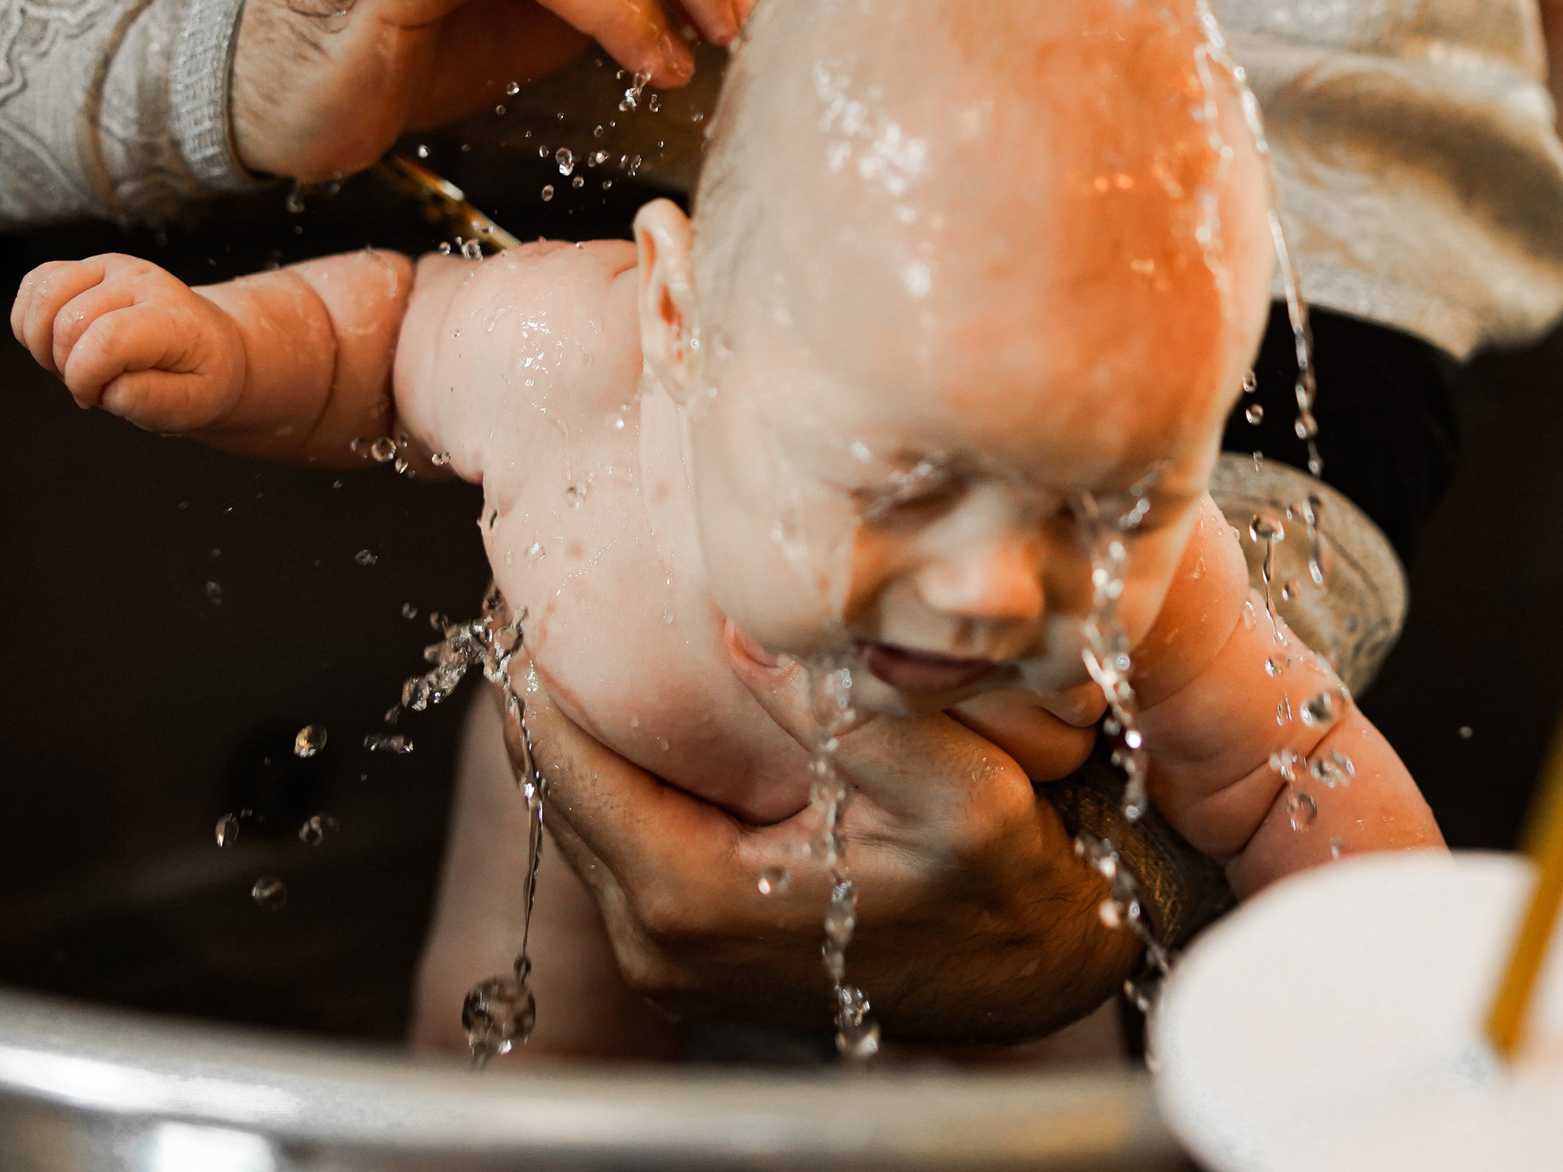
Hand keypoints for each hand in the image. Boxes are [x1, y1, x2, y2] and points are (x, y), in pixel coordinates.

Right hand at [12, 253, 245, 431]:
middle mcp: (139, 280)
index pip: (107, 340)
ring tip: (74, 364)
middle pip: (68, 323)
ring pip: (43, 298)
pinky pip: (34, 286)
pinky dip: (30, 323)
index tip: (98, 397)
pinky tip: (57, 345)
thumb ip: (152, 401)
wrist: (210, 343)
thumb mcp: (195, 404)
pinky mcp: (85, 266)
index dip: (85, 378)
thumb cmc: (200, 376)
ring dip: (43, 344)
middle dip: (66, 368)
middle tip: (92, 385)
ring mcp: (109, 267)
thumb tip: (108, 388)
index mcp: (171, 315)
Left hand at [507, 654, 1142, 1044]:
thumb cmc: (1006, 887)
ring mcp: (671, 957)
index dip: (535, 669)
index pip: (562, 765)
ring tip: (577, 639)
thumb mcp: (955, 791)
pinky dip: (621, 778)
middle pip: (555, 794)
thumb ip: (845, 712)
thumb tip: (744, 633)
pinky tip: (642, 713)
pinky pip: (624, 848)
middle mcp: (660, 942)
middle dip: (546, 696)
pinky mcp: (694, 954)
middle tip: (535, 595)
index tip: (523, 590)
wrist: (1038, 971)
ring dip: (582, 737)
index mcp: (693, 897)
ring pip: (585, 822)